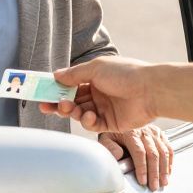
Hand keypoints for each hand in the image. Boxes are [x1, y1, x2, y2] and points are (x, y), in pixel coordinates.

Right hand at [40, 55, 156, 132]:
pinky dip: (87, 121)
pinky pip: (93, 124)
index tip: (42, 92)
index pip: (71, 84)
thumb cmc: (126, 74)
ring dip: (71, 111)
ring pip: (80, 113)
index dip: (56, 88)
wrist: (151, 90)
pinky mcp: (111, 123)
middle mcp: (99, 93)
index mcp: (95, 77)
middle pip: (73, 100)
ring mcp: (105, 108)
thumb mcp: (96, 68)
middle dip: (58, 103)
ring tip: (67, 107)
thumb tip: (56, 75)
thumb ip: (74, 74)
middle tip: (46, 105)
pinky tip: (89, 116)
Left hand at [98, 126, 171, 190]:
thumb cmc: (114, 132)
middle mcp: (145, 132)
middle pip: (153, 154)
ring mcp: (154, 133)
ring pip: (163, 153)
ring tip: (162, 182)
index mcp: (131, 133)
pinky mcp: (160, 134)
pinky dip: (170, 162)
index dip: (142, 168)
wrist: (120, 119)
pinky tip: (168, 172)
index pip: (139, 152)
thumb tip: (118, 156)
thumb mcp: (106, 137)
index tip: (142, 180)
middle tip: (153, 186)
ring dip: (164, 170)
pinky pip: (168, 149)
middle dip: (154, 173)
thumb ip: (110, 147)